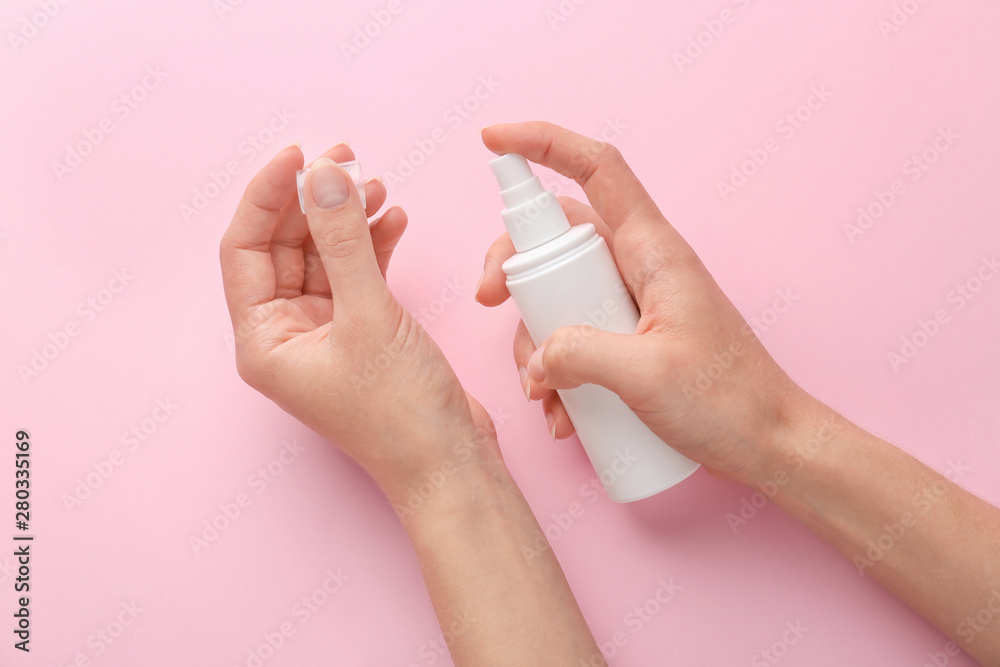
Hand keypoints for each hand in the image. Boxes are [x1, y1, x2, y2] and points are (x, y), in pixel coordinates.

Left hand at [220, 143, 500, 499]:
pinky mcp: (362, 332)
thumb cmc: (401, 413)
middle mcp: (286, 335)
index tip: (299, 154)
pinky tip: (394, 221)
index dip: (267, 196)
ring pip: (324, 256)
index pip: (245, 249)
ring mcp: (326, 333)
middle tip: (348, 159)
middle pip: (285, 247)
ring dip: (348, 219)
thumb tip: (324, 175)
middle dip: (315, 201)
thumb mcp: (369, 316)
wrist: (451, 462)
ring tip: (378, 185)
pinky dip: (373, 245)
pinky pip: (357, 274)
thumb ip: (344, 241)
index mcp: (264, 340)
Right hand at [476, 122, 806, 483]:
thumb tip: (537, 353)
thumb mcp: (648, 377)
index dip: (544, 142)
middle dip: (514, 266)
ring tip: (542, 393)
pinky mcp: (630, 338)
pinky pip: (575, 335)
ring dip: (534, 337)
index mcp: (654, 251)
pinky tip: (562, 415)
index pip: (597, 169)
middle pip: (559, 235)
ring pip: (559, 291)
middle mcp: (640, 266)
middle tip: (488, 301)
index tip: (493, 140)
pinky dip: (556, 370)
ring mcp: (633, 302)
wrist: (770, 444)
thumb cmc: (730, 403)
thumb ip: (581, 354)